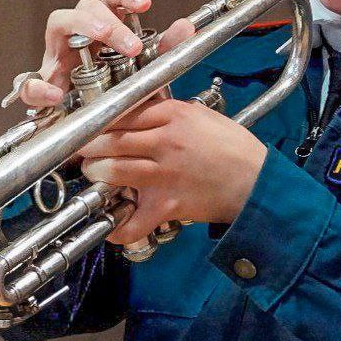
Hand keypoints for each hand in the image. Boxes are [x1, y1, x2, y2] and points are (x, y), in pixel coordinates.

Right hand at [18, 0, 195, 107]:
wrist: (102, 132)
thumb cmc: (121, 93)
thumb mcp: (148, 73)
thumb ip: (166, 51)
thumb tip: (186, 27)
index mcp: (106, 26)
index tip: (145, 5)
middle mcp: (80, 35)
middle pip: (85, 6)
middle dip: (107, 20)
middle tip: (130, 46)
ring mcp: (59, 56)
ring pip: (58, 24)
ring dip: (80, 30)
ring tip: (99, 55)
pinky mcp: (43, 87)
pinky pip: (30, 83)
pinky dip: (39, 87)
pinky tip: (56, 95)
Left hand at [78, 99, 268, 244]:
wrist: (257, 181)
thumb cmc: (233, 148)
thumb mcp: (202, 116)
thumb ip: (169, 112)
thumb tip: (138, 112)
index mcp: (173, 115)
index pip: (121, 113)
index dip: (98, 121)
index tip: (88, 126)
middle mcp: (165, 142)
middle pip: (109, 140)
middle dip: (89, 147)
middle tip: (84, 152)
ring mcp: (165, 174)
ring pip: (112, 171)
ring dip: (96, 174)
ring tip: (95, 176)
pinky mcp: (168, 203)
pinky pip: (134, 220)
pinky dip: (119, 228)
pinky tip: (113, 225)